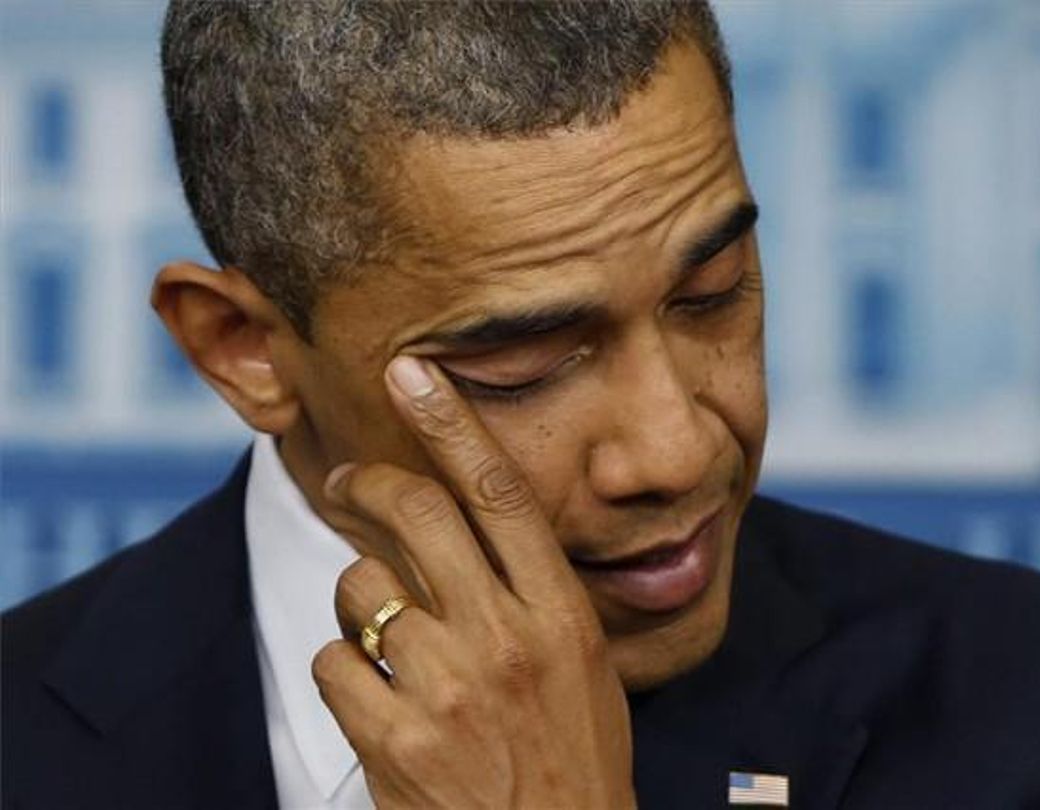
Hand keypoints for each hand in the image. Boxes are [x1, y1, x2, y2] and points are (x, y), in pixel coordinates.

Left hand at [311, 356, 634, 808]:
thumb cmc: (575, 763)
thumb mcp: (587, 669)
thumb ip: (539, 598)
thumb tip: (475, 533)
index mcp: (561, 615)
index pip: (501, 492)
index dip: (452, 423)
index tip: (415, 373)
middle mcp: (506, 639)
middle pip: (420, 515)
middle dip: (371, 484)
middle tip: (349, 481)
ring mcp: (448, 689)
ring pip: (363, 587)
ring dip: (360, 598)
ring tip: (382, 633)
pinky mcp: (395, 740)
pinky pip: (333, 661)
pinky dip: (342, 666)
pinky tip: (372, 694)